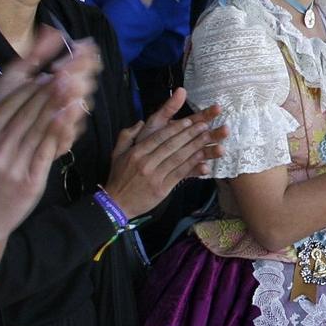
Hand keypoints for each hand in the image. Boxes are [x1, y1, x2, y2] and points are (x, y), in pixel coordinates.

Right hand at [0, 30, 99, 253]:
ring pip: (39, 128)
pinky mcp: (30, 180)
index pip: (8, 107)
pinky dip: (59, 131)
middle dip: (47, 90)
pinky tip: (71, 114)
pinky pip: (47, 150)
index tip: (44, 74)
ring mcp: (13, 165)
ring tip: (73, 85)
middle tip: (66, 71)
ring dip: (57, 104)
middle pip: (26, 113)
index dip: (28, 89)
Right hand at [104, 90, 223, 219]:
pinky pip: (180, 174)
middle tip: (204, 125)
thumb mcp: (117, 154)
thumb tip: (141, 122)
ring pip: (178, 158)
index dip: (175, 128)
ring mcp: (154, 176)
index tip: (188, 121)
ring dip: (195, 146)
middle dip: (189, 134)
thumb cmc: (119, 177)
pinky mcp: (162, 189)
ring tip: (208, 137)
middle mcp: (146, 163)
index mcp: (136, 153)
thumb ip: (127, 135)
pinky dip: (192, 165)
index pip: (159, 137)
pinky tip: (203, 159)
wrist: (117, 204)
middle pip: (171, 145)